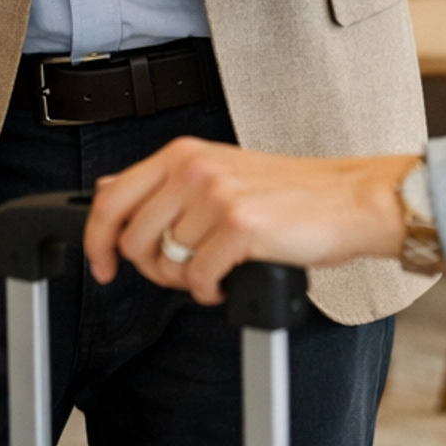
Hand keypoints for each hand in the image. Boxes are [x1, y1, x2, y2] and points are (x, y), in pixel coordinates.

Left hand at [85, 137, 414, 302]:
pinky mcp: (239, 228)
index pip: (111, 198)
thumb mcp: (217, 170)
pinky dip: (211, 291)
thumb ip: (163, 181)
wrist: (349, 199)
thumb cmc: (289, 192)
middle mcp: (194, 169)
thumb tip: (105, 191)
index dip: (96, 240)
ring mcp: (216, 197)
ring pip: (167, 264)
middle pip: (133, 240)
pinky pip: (198, 281)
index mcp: (184, 153)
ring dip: (188, 280)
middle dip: (151, 269)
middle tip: (181, 271)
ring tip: (217, 268)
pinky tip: (231, 279)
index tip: (102, 266)